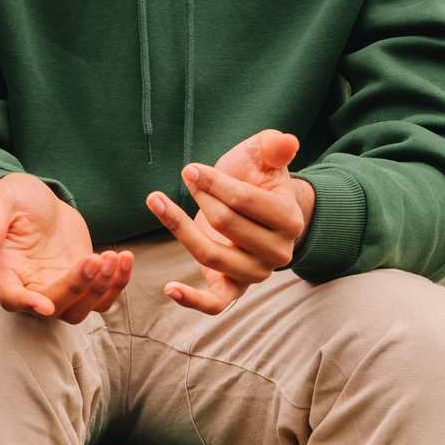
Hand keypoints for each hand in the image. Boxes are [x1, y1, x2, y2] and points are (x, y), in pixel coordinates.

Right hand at [0, 173, 132, 323]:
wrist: (39, 198)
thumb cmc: (13, 197)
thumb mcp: (0, 199)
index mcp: (5, 269)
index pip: (11, 297)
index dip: (26, 303)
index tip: (44, 304)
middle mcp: (31, 286)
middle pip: (54, 307)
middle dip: (76, 288)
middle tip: (94, 259)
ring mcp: (58, 287)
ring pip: (81, 310)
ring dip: (100, 290)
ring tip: (113, 257)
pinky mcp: (83, 281)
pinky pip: (103, 297)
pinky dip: (117, 284)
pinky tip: (125, 257)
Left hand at [146, 128, 315, 314]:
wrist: (257, 208)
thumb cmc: (256, 179)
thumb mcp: (263, 158)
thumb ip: (273, 147)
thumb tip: (287, 141)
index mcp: (289, 218)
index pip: (244, 201)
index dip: (213, 183)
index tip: (190, 170)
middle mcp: (278, 252)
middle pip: (225, 224)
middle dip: (200, 196)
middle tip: (187, 176)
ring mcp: (256, 273)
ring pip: (212, 255)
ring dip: (179, 227)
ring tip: (155, 200)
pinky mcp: (234, 288)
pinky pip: (215, 303)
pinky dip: (191, 299)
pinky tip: (169, 288)